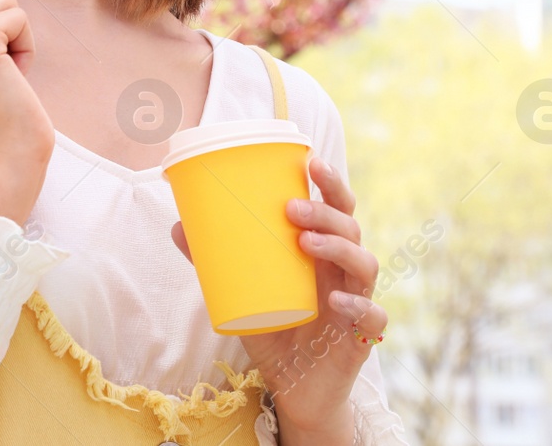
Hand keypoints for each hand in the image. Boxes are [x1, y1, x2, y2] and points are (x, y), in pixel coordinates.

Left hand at [170, 155, 384, 432]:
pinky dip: (357, 306)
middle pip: (351, 228)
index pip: (337, 209)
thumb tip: (178, 226)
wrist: (296, 390)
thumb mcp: (240, 294)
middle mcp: (343, 272)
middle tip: (291, 208)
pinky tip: (334, 301)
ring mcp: (357, 302)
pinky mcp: (362, 339)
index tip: (311, 161)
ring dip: (338, 248)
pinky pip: (373, 317)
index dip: (331, 184)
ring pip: (364, 264)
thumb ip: (215, 262)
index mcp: (322, 254)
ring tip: (306, 242)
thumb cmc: (274, 331)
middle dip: (326, 211)